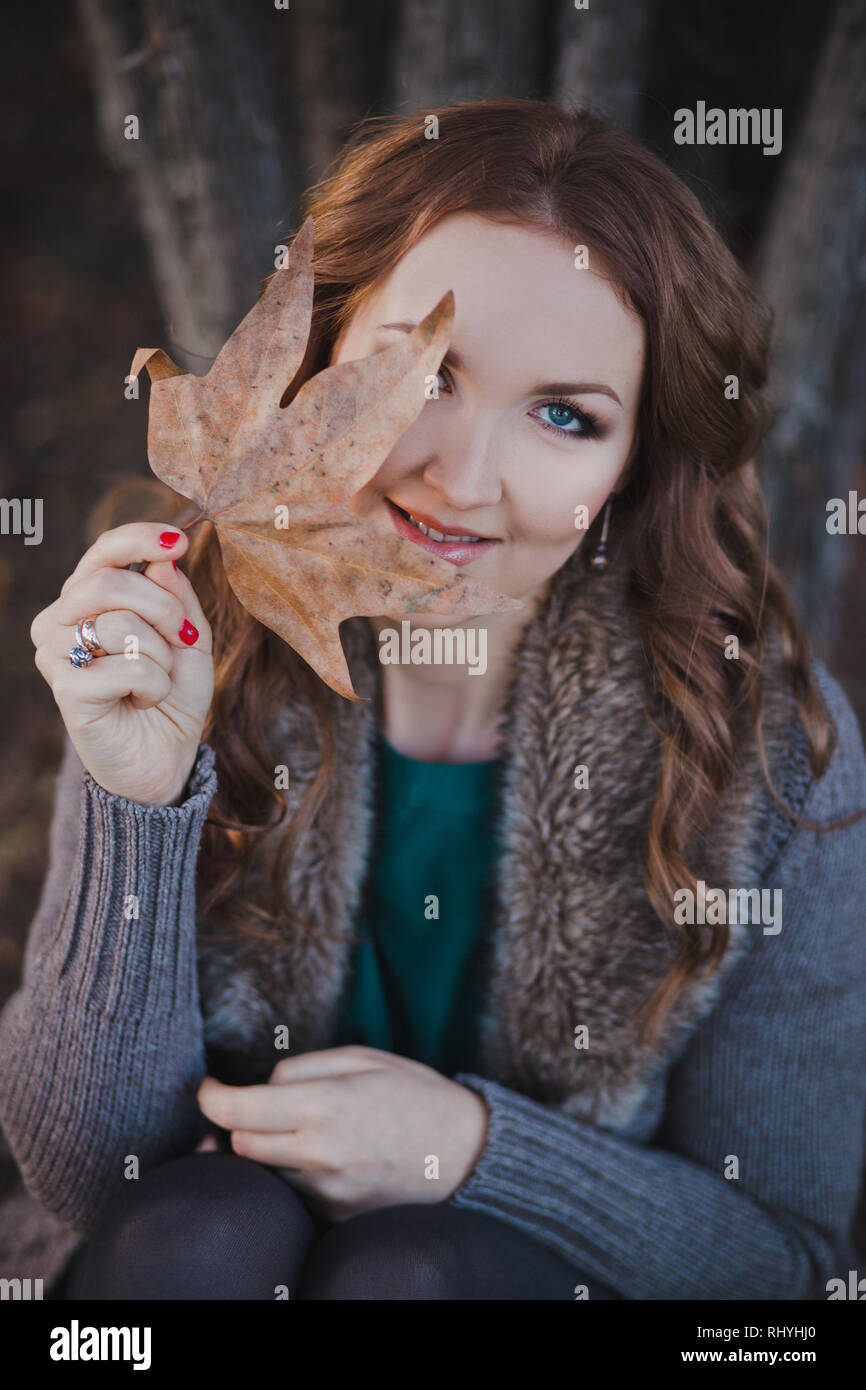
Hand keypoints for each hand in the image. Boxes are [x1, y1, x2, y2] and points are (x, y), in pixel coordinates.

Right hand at [30, 521, 213, 806]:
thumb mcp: (190, 639)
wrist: (163, 757)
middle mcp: (62, 618)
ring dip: (159, 656)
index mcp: (88, 597)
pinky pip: (127, 666)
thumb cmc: (171, 694)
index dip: (139, 538)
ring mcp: (55, 651)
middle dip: (162, 609)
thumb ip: (179, 598)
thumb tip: (163, 560)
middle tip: (180, 640)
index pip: (104, 550)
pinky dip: (153, 686)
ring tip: (153, 682)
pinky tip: (141, 701)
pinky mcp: (64, 687)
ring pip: (120, 623)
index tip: (178, 541)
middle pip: (109, 580)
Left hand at [197, 1045, 488, 1221]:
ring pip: (264, 1172)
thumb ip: (301, 1068)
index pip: (237, 1111)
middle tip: (258, 1106)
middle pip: (241, 1145)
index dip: (211, 1097)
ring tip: (302, 1130)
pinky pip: (293, 1193)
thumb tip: (259, 1086)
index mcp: (324, 1105)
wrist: (467, 1154)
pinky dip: (293, 1174)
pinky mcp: (335, 1216)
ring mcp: (327, 1192)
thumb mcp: (362, 1059)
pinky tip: (320, 1156)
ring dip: (268, 1150)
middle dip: (239, 1124)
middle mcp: (320, 1153)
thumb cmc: (415, 1095)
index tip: (209, 1088)